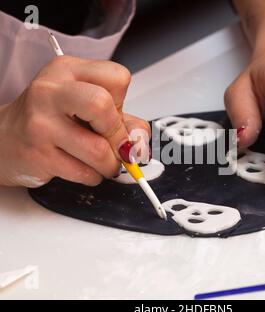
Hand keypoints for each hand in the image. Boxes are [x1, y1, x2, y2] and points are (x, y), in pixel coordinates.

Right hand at [0, 56, 150, 186]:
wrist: (4, 139)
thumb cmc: (50, 120)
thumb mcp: (85, 107)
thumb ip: (123, 120)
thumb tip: (141, 143)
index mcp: (68, 71)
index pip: (118, 78)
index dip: (123, 103)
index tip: (116, 118)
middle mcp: (51, 91)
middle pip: (103, 106)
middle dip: (118, 135)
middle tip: (116, 146)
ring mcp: (41, 123)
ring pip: (99, 150)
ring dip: (110, 164)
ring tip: (101, 162)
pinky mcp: (38, 154)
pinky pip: (85, 173)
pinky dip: (93, 176)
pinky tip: (81, 167)